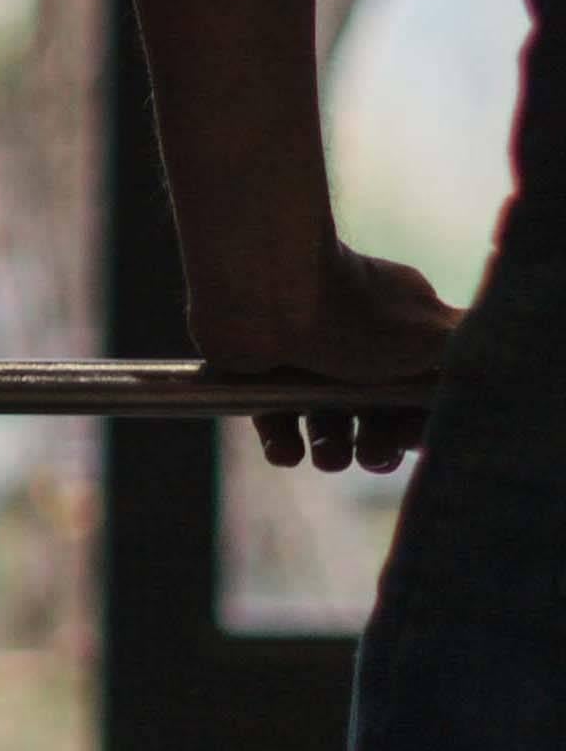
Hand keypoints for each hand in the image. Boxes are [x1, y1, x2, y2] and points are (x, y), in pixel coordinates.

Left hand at [195, 242, 454, 471]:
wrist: (266, 294)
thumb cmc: (358, 314)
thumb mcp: (435, 334)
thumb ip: (467, 352)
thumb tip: (488, 366)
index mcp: (401, 333)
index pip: (420, 393)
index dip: (419, 423)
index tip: (414, 437)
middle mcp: (357, 345)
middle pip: (376, 414)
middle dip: (379, 444)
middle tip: (372, 455)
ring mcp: (308, 361)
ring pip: (328, 423)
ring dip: (333, 449)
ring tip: (328, 457)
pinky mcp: (262, 376)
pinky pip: (276, 421)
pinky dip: (284, 441)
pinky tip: (288, 449)